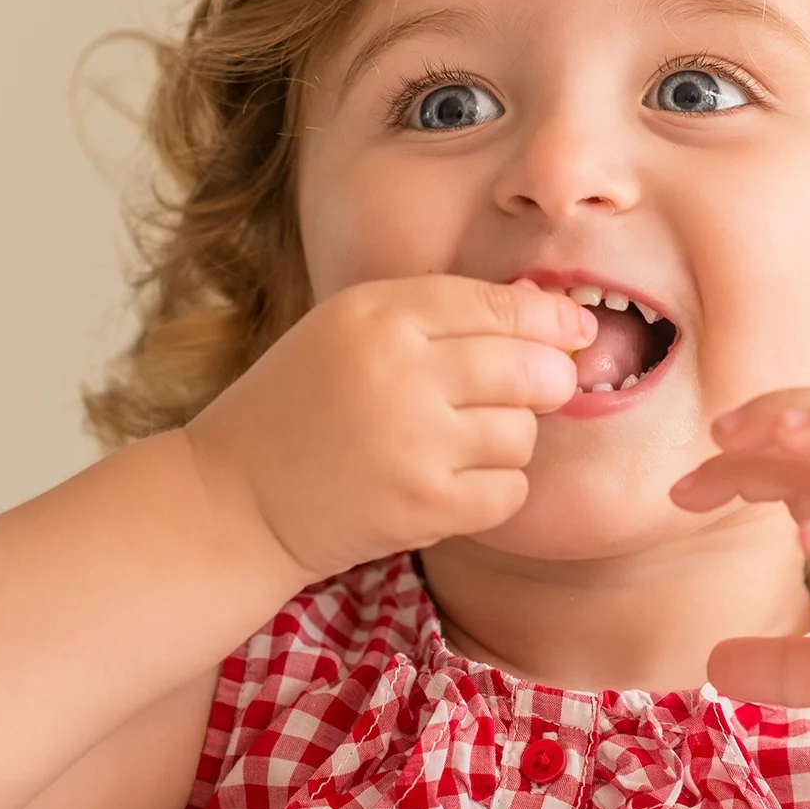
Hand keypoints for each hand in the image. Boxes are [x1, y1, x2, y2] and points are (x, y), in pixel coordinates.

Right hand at [185, 274, 596, 578]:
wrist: (234, 499)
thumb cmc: (300, 407)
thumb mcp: (349, 331)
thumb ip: (436, 315)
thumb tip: (546, 312)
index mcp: (376, 313)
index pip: (498, 304)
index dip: (550, 319)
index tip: (575, 331)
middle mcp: (398, 368)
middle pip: (529, 367)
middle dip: (546, 380)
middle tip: (534, 391)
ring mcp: (414, 440)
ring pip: (523, 432)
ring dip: (507, 440)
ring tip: (459, 444)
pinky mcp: (424, 505)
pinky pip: (509, 490)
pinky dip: (494, 490)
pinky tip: (453, 483)